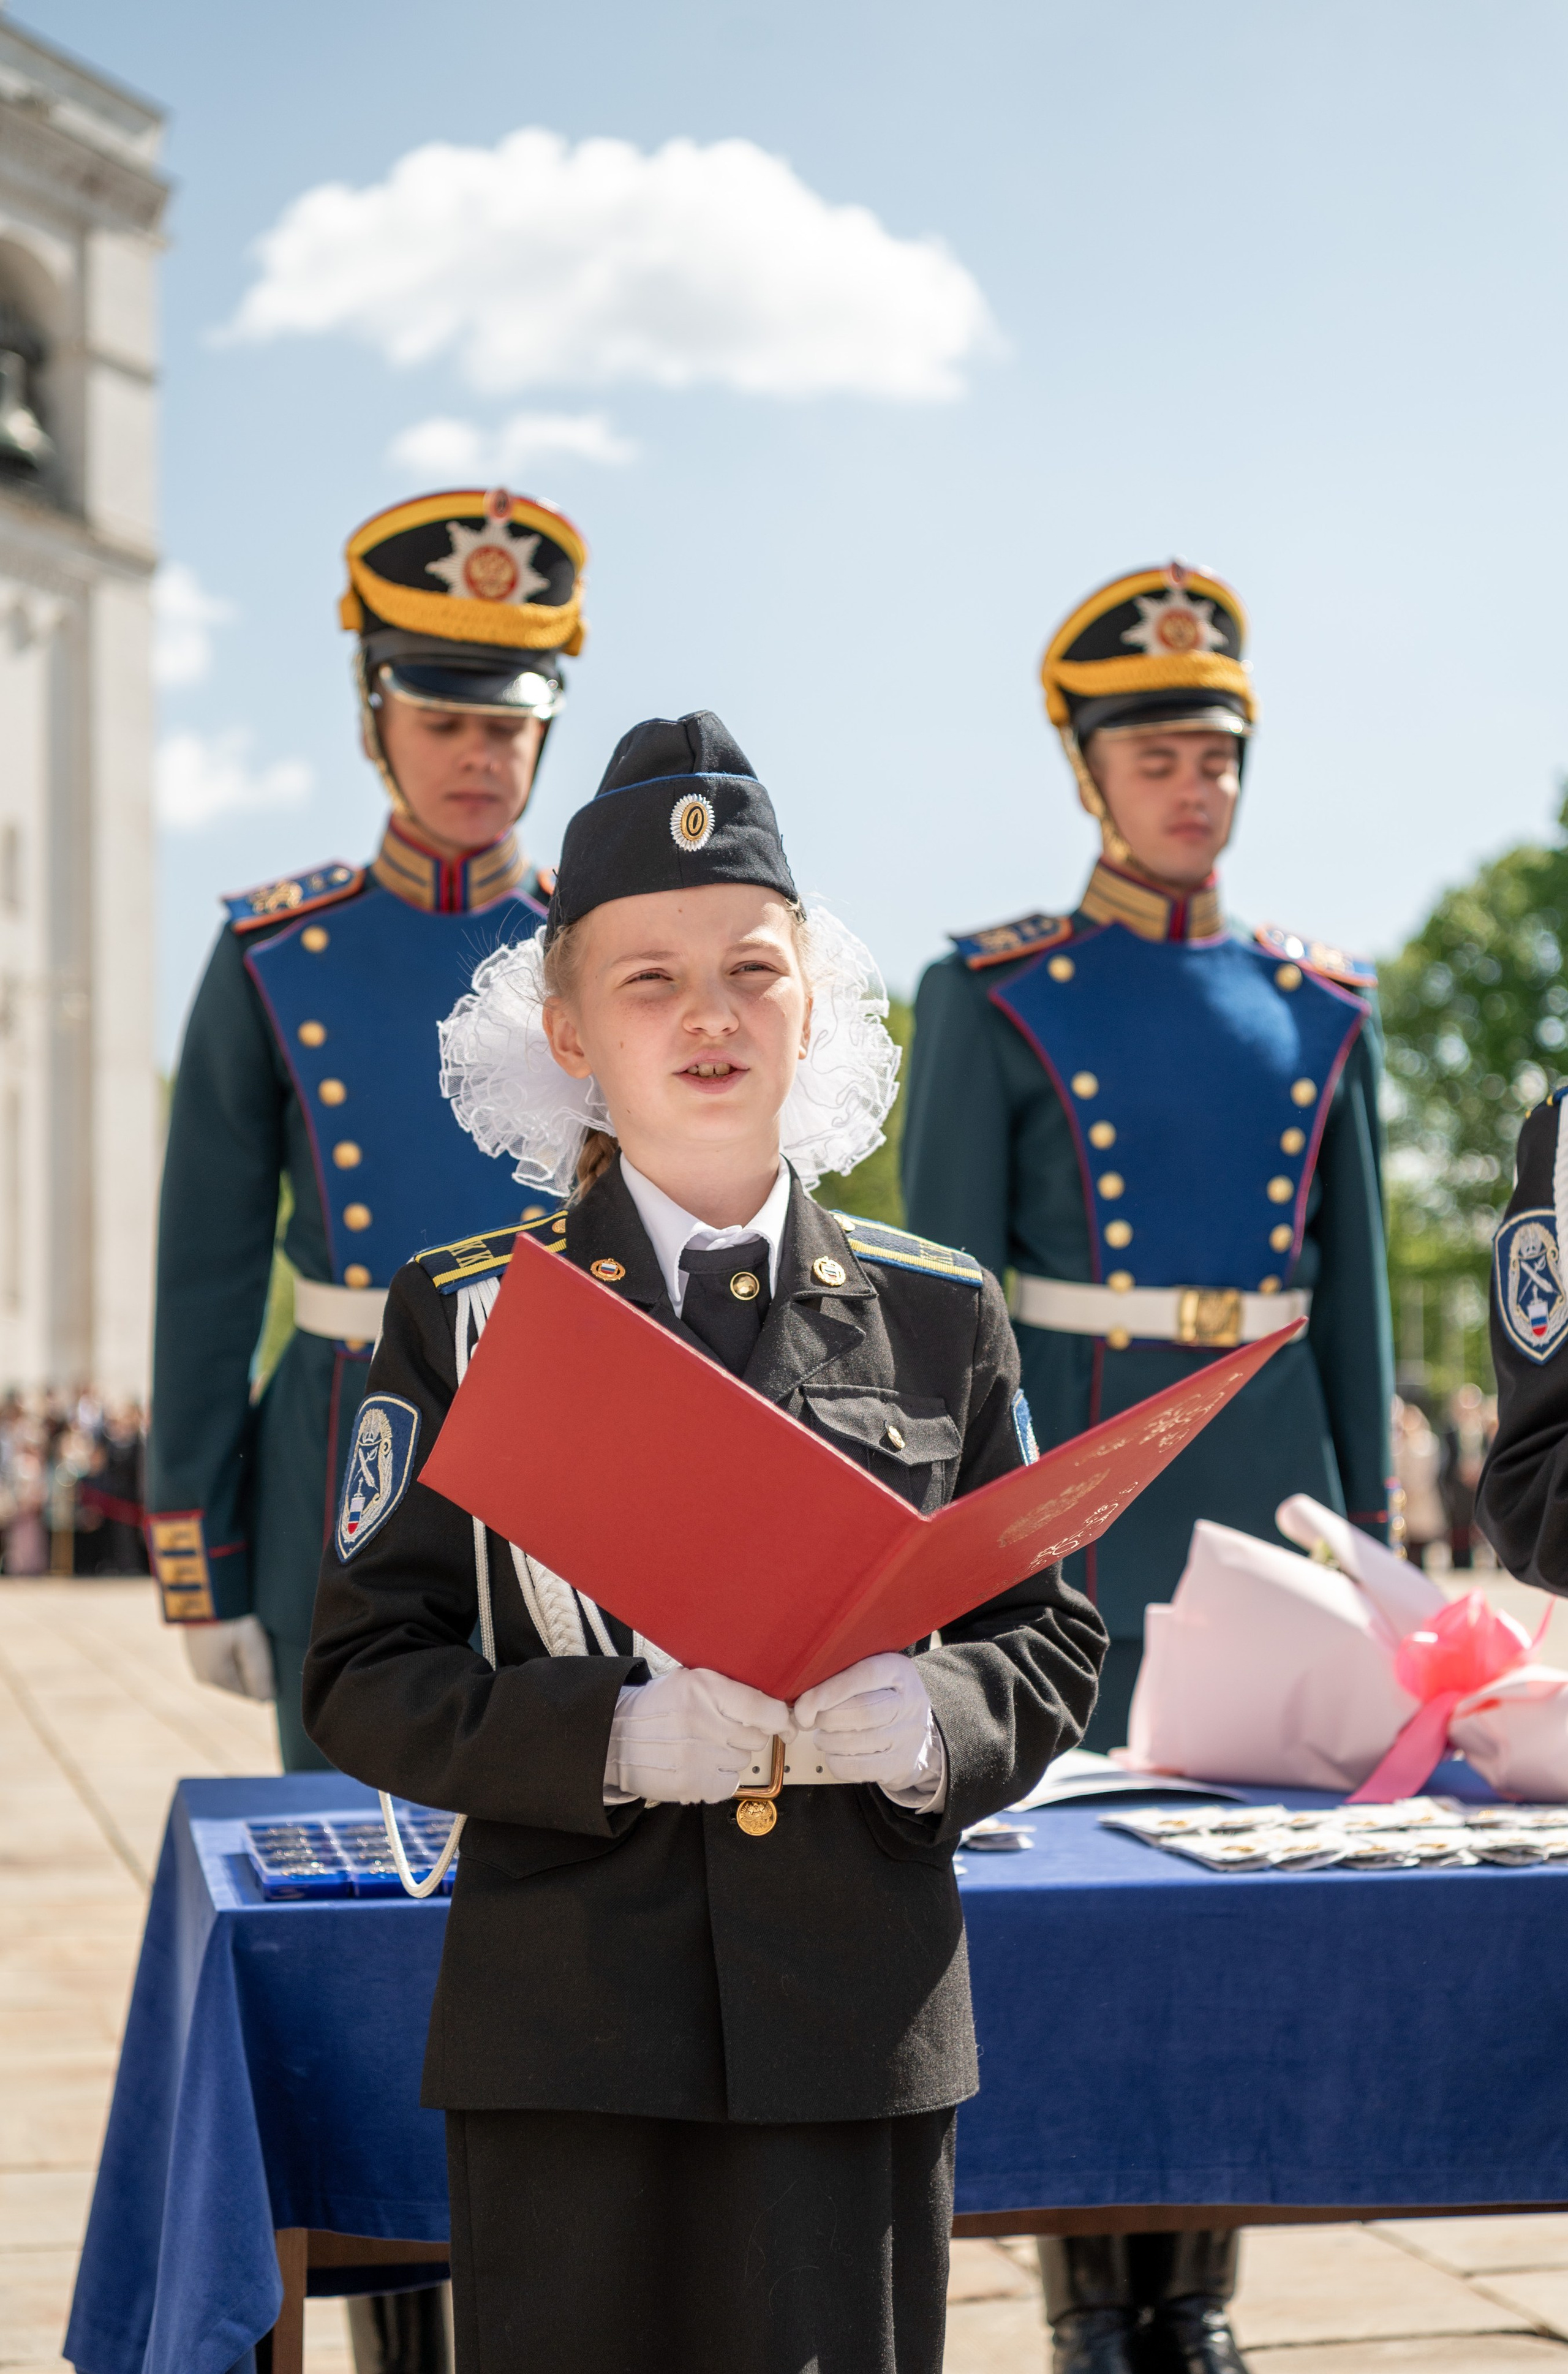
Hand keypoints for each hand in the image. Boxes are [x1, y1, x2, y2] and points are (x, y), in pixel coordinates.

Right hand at [182, 1615, 275, 1702]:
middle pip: (239, 1681)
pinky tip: (233, 1630)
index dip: (264, 1677)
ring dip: (241, 1657)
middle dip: (251, 1667)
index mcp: (217, 1678)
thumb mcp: (252, 1644)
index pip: (249, 1693)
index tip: (266, 1652)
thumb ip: (260, 1675)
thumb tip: (267, 1701)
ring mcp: (196, 1662)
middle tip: (255, 1640)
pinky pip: (220, 1656)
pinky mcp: (194, 1649)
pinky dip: (230, 1648)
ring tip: (244, 1633)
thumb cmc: (230, 1616)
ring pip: (230, 1668)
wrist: (203, 1588)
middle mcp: (203, 1675)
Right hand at [604, 1667, 794, 1804]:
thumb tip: (775, 1702)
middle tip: (723, 1729)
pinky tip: (700, 1764)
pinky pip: (729, 1783)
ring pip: (744, 1761)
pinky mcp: (693, 1784)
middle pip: (757, 1738)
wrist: (616, 1737)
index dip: (780, 1719)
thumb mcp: (689, 1680)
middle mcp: (705, 1721)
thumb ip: (728, 1687)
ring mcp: (699, 1756)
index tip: (785, 1723)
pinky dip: (720, 1777)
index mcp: (707, 1689)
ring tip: (704, 1745)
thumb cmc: (657, 1706)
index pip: (766, 1710)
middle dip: (746, 1735)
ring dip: (731, 1756)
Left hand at [793, 1653, 940, 1795]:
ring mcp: (907, 1736)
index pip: (863, 1676)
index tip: (803, 1705)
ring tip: (823, 1736)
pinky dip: (836, 1762)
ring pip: (855, 1741)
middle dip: (826, 1718)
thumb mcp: (872, 1676)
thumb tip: (801, 1697)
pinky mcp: (899, 1764)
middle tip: (812, 1720)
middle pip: (860, 1711)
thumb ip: (842, 1675)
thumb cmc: (881, 1699)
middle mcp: (909, 1702)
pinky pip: (857, 1768)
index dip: (828, 1691)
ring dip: (827, 1741)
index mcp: (898, 1670)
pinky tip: (834, 1753)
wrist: (917, 1738)